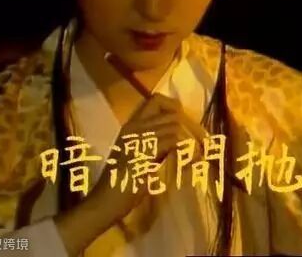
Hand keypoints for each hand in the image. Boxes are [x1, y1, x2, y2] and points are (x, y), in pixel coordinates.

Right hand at [54, 94, 198, 254]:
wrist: (104, 201)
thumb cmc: (121, 183)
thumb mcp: (139, 156)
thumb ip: (155, 144)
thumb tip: (178, 139)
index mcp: (131, 125)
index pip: (156, 100)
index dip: (174, 107)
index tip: (184, 122)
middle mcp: (134, 127)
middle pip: (171, 113)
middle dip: (188, 126)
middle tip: (197, 142)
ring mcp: (137, 137)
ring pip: (174, 125)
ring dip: (188, 138)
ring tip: (195, 153)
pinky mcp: (143, 152)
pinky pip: (171, 140)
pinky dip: (183, 148)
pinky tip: (188, 160)